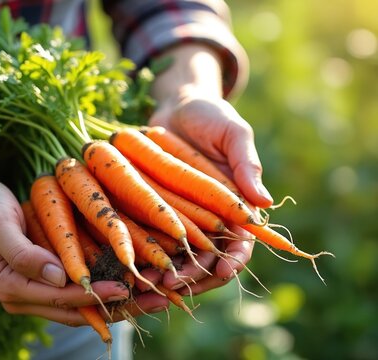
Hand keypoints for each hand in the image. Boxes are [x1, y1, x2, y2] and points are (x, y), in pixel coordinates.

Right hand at [0, 176, 167, 324]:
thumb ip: (24, 253)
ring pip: (83, 305)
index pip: (63, 299)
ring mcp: (33, 288)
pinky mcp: (41, 277)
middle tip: (161, 300)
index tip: (128, 288)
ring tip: (157, 296)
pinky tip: (131, 281)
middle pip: (80, 311)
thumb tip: (59, 279)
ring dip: (120, 302)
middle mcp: (25, 295)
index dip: (97, 295)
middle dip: (121, 307)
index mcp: (12, 286)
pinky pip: (77, 290)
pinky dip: (105, 288)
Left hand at [143, 44, 272, 294]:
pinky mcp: (156, 212)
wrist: (174, 107)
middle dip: (193, 276)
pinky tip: (131, 263)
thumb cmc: (210, 116)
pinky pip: (152, 239)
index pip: (242, 244)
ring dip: (165, 272)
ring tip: (148, 281)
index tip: (222, 271)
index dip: (234, 260)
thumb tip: (266, 203)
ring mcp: (181, 218)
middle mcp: (209, 219)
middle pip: (207, 260)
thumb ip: (246, 164)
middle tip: (174, 283)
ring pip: (177, 257)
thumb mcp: (233, 133)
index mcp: (235, 206)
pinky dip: (145, 253)